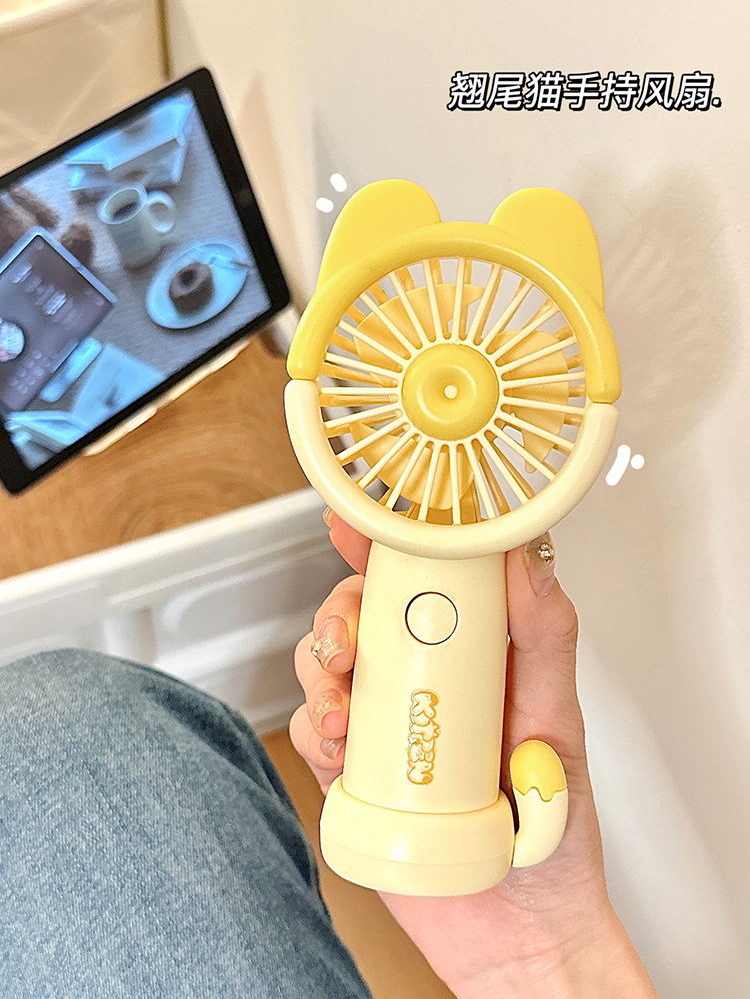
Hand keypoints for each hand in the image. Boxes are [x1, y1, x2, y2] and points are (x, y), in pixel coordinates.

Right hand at [290, 511, 657, 998]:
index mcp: (477, 660)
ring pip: (325, 666)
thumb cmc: (553, 838)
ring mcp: (386, 726)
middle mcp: (426, 683)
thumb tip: (529, 565)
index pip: (428, 581)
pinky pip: (313, 730)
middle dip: (340, 615)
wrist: (519, 937)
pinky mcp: (354, 772)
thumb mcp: (558, 728)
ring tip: (346, 708)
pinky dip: (315, 726)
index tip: (357, 523)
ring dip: (321, 672)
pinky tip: (343, 747)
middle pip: (362, 616)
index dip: (387, 545)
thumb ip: (546, 643)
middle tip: (346, 640)